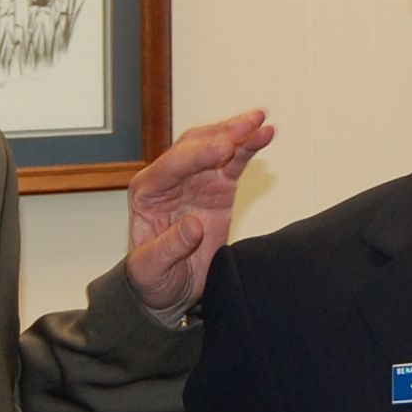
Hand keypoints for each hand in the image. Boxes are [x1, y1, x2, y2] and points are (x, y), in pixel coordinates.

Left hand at [124, 108, 273, 319]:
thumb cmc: (152, 279)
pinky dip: (249, 147)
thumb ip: (168, 247)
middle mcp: (170, 179)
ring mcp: (195, 180)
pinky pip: (235, 162)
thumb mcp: (151, 270)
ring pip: (216, 146)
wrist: (168, 291)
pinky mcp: (218, 187)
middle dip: (221, 134)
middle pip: (194, 146)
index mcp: (146, 193)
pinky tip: (265, 135)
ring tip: (260, 120)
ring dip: (238, 131)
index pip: (171, 166)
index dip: (198, 155)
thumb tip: (193, 225)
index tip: (224, 150)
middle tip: (247, 126)